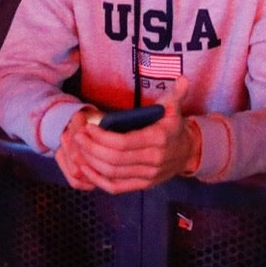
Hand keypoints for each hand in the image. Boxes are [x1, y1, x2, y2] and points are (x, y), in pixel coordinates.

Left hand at [54, 80, 196, 193]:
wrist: (187, 152)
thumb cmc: (174, 127)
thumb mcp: (175, 107)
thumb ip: (176, 93)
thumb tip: (182, 79)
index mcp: (158, 139)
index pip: (124, 143)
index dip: (102, 138)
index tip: (88, 128)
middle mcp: (153, 161)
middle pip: (114, 159)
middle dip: (92, 148)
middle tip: (78, 137)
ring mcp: (148, 176)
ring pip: (112, 173)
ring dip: (92, 162)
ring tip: (79, 149)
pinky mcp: (142, 185)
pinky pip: (116, 187)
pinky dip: (98, 180)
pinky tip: (86, 168)